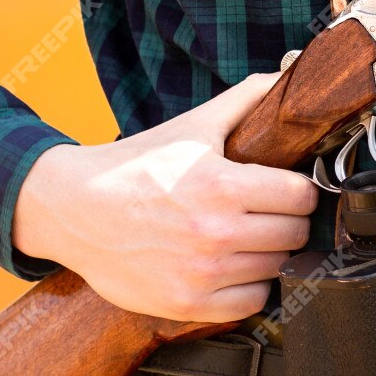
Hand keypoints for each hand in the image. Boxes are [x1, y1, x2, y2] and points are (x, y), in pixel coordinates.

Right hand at [11, 73, 318, 321]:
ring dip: (268, 253)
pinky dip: (248, 287)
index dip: (299, 189)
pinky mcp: (187, 303)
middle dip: (287, 220)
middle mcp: (215, 232)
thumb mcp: (192, 125)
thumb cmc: (136, 166)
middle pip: (295, 233)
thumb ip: (246, 99)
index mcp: (221, 184)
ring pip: (277, 268)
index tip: (286, 189)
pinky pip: (252, 302)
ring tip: (245, 237)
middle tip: (266, 212)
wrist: (74, 209)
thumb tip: (290, 72)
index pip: (302, 195)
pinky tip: (232, 267)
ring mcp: (202, 272)